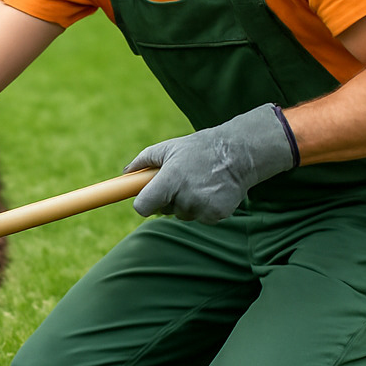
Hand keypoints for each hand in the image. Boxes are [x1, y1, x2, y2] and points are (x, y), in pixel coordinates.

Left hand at [127, 104, 297, 222]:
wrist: (239, 153)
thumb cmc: (199, 149)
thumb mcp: (169, 147)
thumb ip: (144, 160)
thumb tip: (126, 172)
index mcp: (170, 180)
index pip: (143, 207)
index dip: (143, 204)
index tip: (146, 199)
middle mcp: (185, 196)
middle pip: (163, 210)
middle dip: (168, 198)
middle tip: (182, 180)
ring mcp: (202, 207)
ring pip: (182, 214)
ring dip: (187, 203)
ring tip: (200, 183)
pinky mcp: (216, 215)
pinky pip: (200, 217)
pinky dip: (203, 208)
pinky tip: (212, 191)